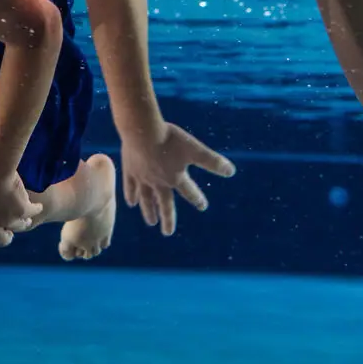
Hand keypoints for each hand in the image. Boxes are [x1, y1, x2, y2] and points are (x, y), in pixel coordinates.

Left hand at [0, 163, 41, 255]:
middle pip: (3, 240)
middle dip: (5, 234)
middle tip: (6, 226)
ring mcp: (9, 220)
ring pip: (19, 227)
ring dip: (20, 221)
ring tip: (19, 212)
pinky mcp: (23, 210)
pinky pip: (32, 212)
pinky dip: (34, 208)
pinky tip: (33, 204)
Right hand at [120, 121, 235, 235]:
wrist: (141, 131)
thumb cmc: (169, 139)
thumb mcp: (194, 149)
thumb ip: (212, 161)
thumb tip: (232, 172)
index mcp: (175, 178)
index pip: (189, 192)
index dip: (197, 198)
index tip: (203, 206)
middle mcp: (159, 183)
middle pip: (164, 204)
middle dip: (167, 219)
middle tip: (168, 232)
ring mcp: (143, 179)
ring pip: (146, 200)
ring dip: (149, 211)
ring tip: (151, 222)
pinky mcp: (130, 171)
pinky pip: (130, 188)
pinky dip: (131, 196)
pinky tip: (131, 203)